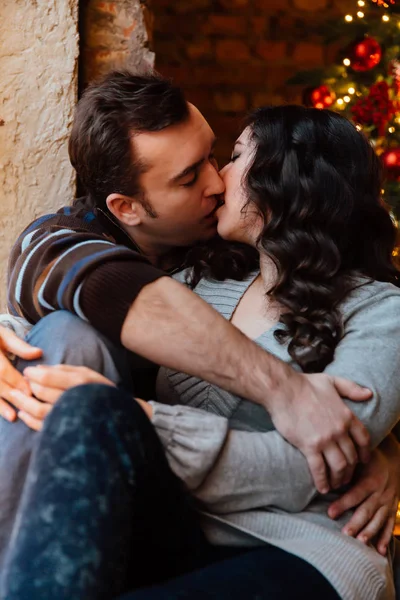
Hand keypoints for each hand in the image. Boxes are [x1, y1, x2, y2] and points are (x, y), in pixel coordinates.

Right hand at [0, 325, 41, 421]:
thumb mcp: (3, 335)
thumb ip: (19, 346)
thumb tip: (38, 353)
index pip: (2, 370)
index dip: (16, 381)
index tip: (31, 392)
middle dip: (11, 395)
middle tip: (27, 405)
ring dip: (0, 405)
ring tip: (13, 416)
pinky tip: (4, 414)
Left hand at [10, 364, 114, 430]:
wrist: (121, 417)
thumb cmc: (102, 391)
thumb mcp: (88, 373)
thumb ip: (64, 369)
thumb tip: (39, 369)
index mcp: (81, 383)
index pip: (48, 377)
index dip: (34, 373)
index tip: (27, 372)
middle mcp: (76, 400)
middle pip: (42, 392)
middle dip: (29, 386)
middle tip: (21, 383)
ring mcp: (72, 418)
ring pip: (40, 411)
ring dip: (24, 403)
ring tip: (16, 397)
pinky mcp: (68, 433)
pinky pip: (43, 427)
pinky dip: (30, 420)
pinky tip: (23, 413)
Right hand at [270, 372, 371, 493]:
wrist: (283, 389)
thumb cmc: (305, 384)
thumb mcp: (332, 381)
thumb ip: (352, 388)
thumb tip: (369, 393)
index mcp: (346, 415)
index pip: (363, 439)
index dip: (365, 453)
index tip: (362, 461)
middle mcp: (339, 430)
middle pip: (352, 457)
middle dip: (352, 470)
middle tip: (347, 477)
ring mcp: (325, 440)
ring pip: (339, 467)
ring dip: (340, 479)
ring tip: (336, 484)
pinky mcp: (309, 446)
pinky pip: (319, 469)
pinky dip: (323, 481)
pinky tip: (323, 488)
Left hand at [328, 435, 399, 555]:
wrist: (394, 461)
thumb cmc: (370, 460)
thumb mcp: (359, 460)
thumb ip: (346, 469)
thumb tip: (325, 476)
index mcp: (370, 480)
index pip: (355, 494)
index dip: (343, 504)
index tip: (330, 513)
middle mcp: (380, 493)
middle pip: (367, 510)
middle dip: (356, 523)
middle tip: (345, 533)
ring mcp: (388, 503)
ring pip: (379, 520)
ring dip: (370, 532)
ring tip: (360, 542)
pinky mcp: (393, 509)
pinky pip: (390, 525)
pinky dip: (386, 538)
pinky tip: (381, 550)